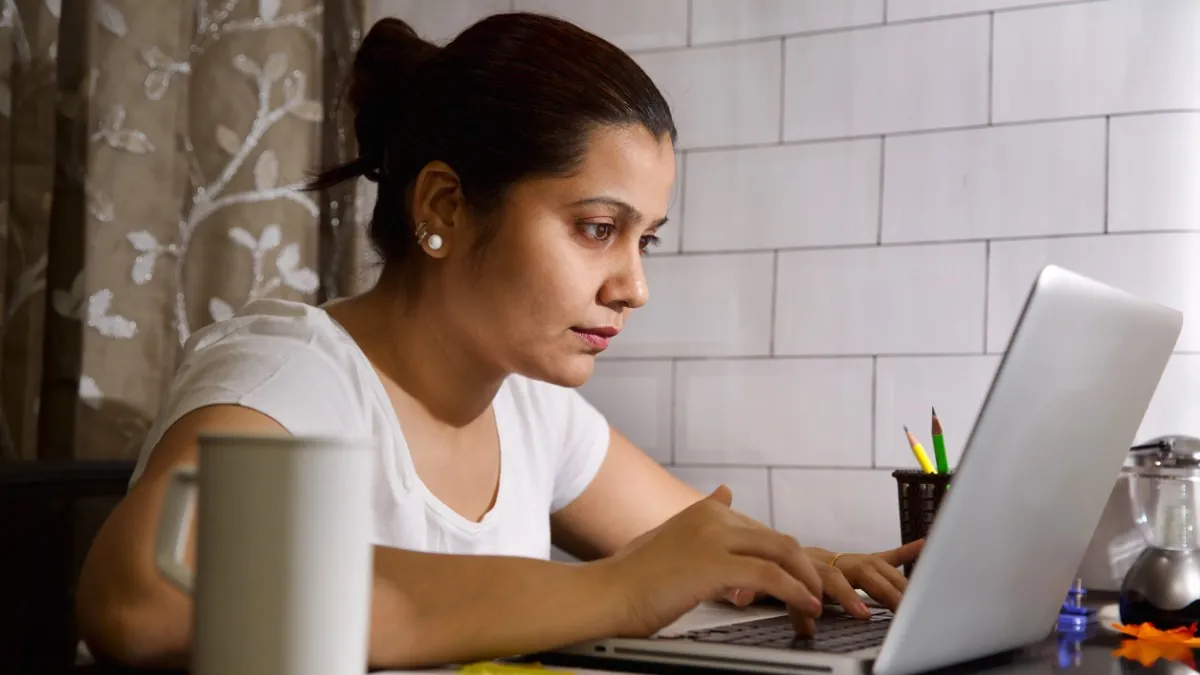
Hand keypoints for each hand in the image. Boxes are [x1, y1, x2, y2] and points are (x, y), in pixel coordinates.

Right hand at [599, 485, 824, 638]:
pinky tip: (805, 609)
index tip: (796, 583)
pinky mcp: (715, 565)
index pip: (761, 532)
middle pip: (779, 540)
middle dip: (804, 572)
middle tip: (815, 599)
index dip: (784, 561)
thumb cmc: (631, 578)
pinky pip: (773, 577)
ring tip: (815, 610)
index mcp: (704, 512)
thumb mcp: (669, 535)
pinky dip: (796, 594)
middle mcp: (712, 517)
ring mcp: (713, 538)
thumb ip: (701, 517)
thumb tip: (725, 491)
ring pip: (783, 554)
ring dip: (807, 584)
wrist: (604, 595)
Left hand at [722, 541, 923, 615]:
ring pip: (875, 567)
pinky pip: (878, 557)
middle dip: (884, 591)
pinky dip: (902, 553)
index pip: (833, 578)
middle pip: (862, 571)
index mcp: (806, 563)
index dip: (848, 594)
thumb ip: (750, 591)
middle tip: (902, 610)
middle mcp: (827, 559)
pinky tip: (922, 546)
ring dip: (897, 581)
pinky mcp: (850, 563)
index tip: (862, 613)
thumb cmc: (754, 571)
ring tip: (918, 597)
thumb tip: (741, 597)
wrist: (749, 548)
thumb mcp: (748, 584)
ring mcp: (840, 559)